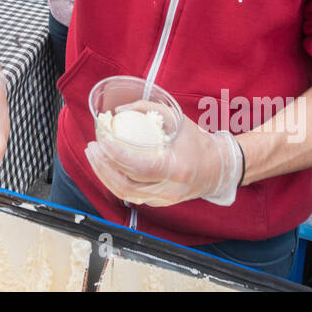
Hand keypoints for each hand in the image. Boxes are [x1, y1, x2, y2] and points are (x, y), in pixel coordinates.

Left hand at [84, 100, 241, 206]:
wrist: (218, 168)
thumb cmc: (197, 142)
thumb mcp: (177, 119)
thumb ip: (148, 109)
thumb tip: (119, 111)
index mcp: (177, 169)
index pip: (140, 168)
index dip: (117, 155)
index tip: (103, 139)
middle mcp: (169, 190)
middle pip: (127, 185)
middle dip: (103, 167)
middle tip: (93, 147)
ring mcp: (163, 200)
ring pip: (125, 194)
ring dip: (104, 175)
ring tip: (94, 156)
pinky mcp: (158, 203)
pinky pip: (130, 194)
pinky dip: (114, 180)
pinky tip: (106, 166)